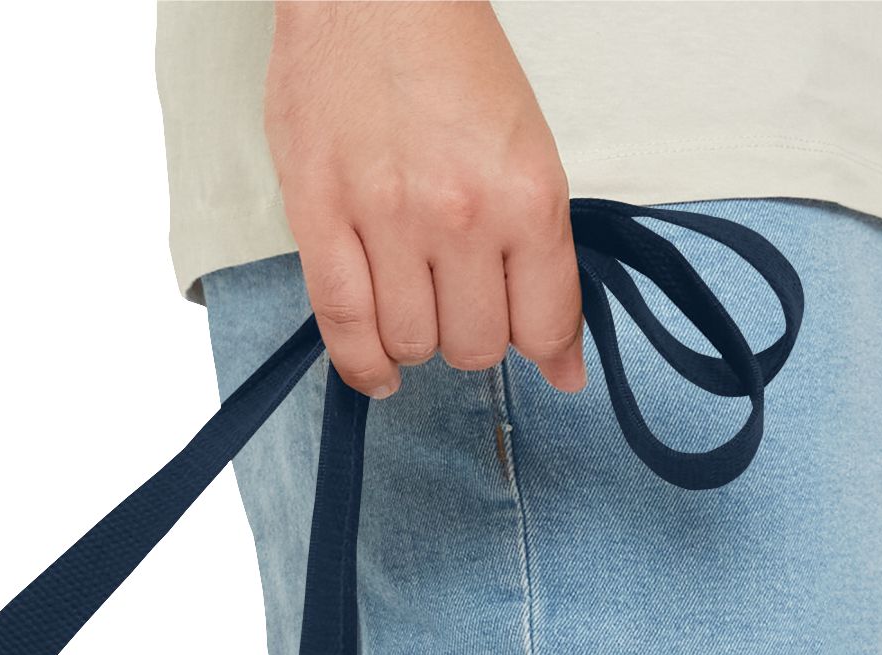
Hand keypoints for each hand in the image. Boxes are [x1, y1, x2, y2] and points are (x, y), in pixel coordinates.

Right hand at [263, 1, 583, 398]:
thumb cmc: (448, 58)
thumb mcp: (525, 146)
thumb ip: (542, 254)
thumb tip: (560, 361)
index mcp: (526, 192)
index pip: (545, 322)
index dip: (546, 350)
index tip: (541, 354)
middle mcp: (461, 215)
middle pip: (476, 345)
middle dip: (473, 335)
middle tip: (462, 301)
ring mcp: (387, 221)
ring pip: (413, 344)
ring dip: (417, 338)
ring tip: (414, 302)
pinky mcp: (320, 220)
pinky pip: (345, 329)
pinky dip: (365, 365)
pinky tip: (380, 369)